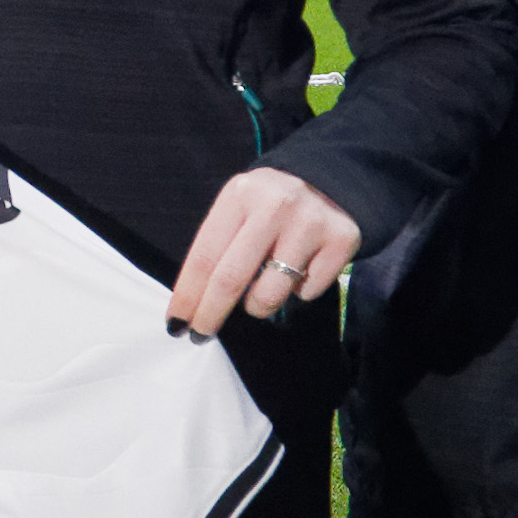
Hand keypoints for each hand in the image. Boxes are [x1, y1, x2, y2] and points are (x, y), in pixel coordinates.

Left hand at [173, 165, 364, 334]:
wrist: (330, 181)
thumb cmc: (270, 205)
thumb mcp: (240, 208)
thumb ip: (220, 245)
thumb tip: (194, 304)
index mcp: (240, 194)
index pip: (205, 256)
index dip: (188, 296)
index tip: (176, 324)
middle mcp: (276, 205)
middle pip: (232, 279)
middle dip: (210, 315)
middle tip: (200, 336)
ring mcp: (311, 222)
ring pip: (270, 295)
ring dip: (258, 305)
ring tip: (263, 288)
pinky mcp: (341, 240)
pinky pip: (307, 293)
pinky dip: (298, 291)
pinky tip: (301, 268)